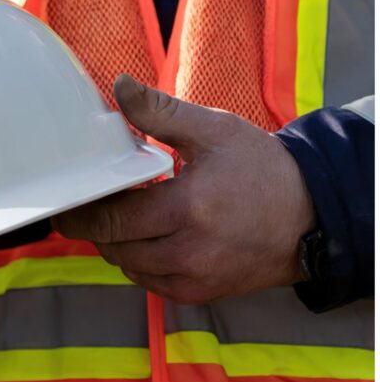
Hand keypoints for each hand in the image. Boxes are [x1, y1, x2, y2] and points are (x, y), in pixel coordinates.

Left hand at [52, 74, 314, 303]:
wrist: (313, 216)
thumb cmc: (263, 170)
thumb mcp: (214, 130)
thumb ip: (160, 112)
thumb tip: (120, 86)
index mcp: (188, 208)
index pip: (111, 218)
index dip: (82, 210)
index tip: (68, 198)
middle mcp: (188, 252)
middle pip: (112, 245)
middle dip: (95, 225)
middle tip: (89, 203)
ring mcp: (194, 279)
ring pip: (126, 265)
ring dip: (115, 243)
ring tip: (123, 215)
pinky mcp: (199, 294)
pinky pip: (148, 281)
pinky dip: (138, 260)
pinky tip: (146, 236)